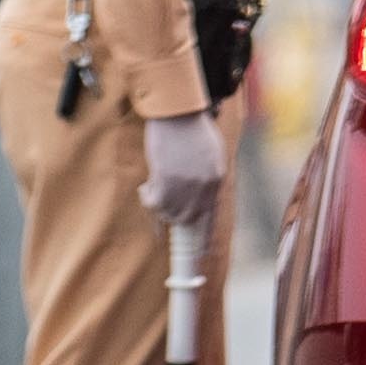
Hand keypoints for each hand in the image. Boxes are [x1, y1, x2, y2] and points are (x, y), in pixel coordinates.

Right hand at [140, 111, 226, 232]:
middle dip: (174, 215)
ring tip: (157, 182)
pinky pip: (154, 205)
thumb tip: (200, 199)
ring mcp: (186, 190)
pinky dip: (148, 197)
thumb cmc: (191, 127)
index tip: (200, 252)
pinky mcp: (166, 185)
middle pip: (188, 220)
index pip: (211, 218)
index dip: (204, 238)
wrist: (177, 112)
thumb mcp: (211, 154)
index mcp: (217, 180)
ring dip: (160, 203)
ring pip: (169, 214)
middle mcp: (205, 190)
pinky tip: (148, 183)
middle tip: (163, 202)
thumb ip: (207, 178)